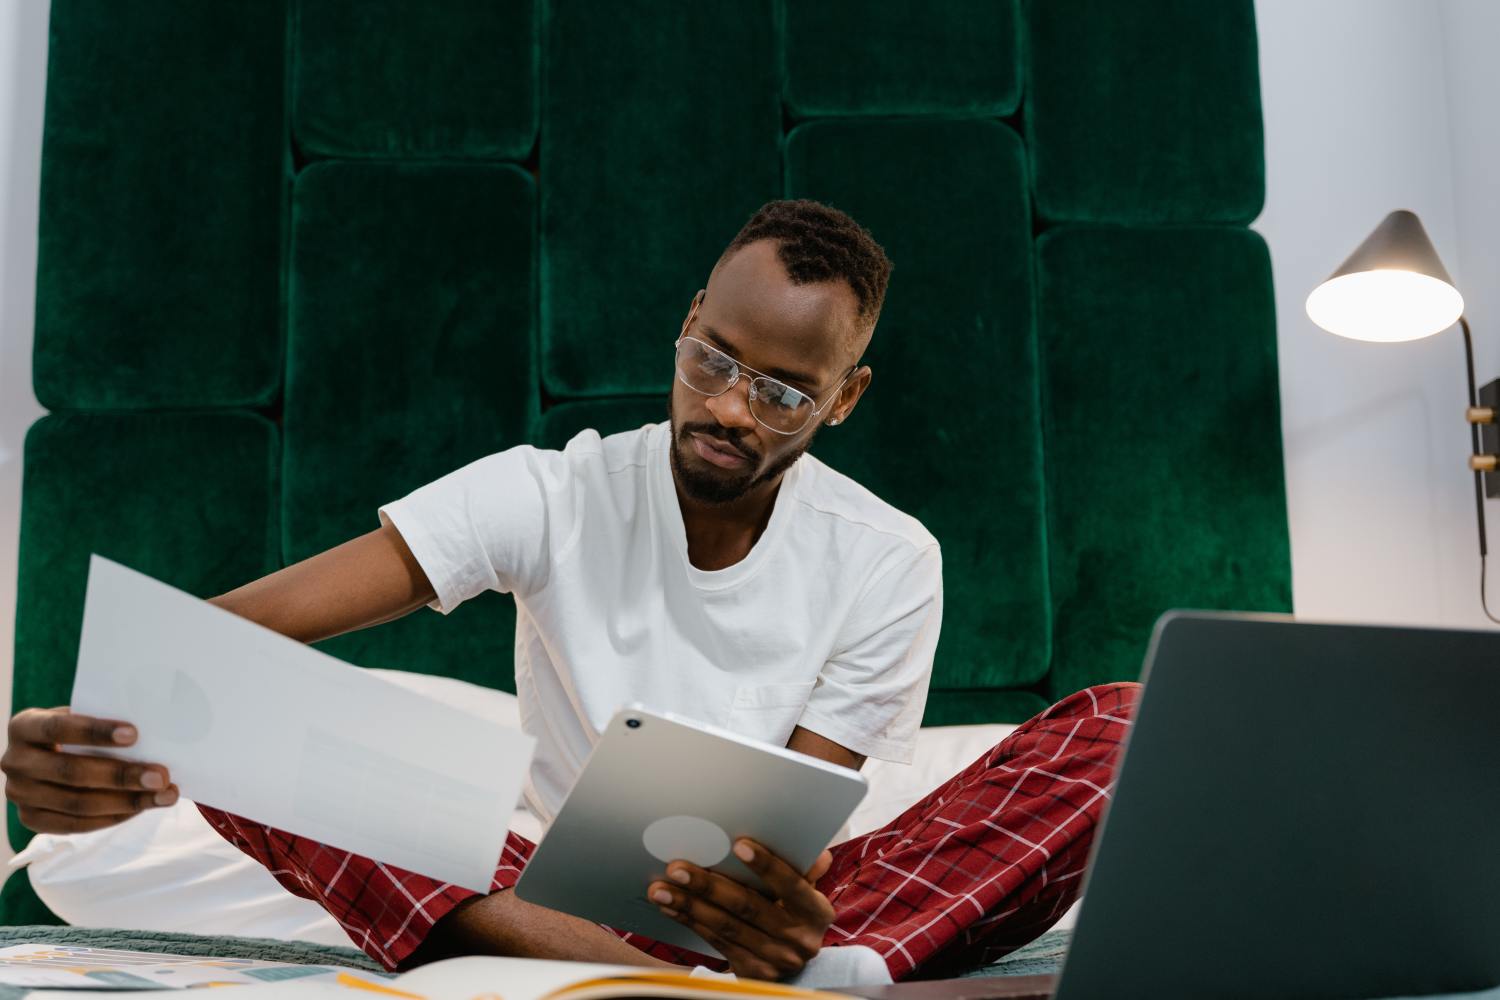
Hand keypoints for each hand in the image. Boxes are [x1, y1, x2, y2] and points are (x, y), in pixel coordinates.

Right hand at [2, 707, 177, 833]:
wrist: (44, 755)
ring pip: (78, 804)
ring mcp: (19, 794)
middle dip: (122, 776)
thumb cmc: (73, 731)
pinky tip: (143, 808)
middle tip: (161, 776)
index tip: (134, 734)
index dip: (95, 732)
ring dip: (127, 802)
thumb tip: (153, 734)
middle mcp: (14, 761)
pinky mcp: (30, 819)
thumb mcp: (79, 717)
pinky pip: (76, 825)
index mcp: (24, 726)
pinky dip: (113, 817)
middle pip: (72, 773)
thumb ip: (103, 722)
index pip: (58, 728)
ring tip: (164, 795)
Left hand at [648, 839, 835, 980]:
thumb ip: (804, 870)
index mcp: (816, 912)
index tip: (738, 845)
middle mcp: (798, 939)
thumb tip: (814, 850)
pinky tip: (670, 906)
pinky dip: (690, 922)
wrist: (793, 963)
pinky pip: (715, 941)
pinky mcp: (751, 971)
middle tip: (678, 868)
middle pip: (748, 907)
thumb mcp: (806, 892)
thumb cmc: (795, 911)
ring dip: (689, 905)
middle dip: (709, 885)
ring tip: (661, 888)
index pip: (791, 885)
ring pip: (725, 927)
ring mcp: (773, 959)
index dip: (766, 865)